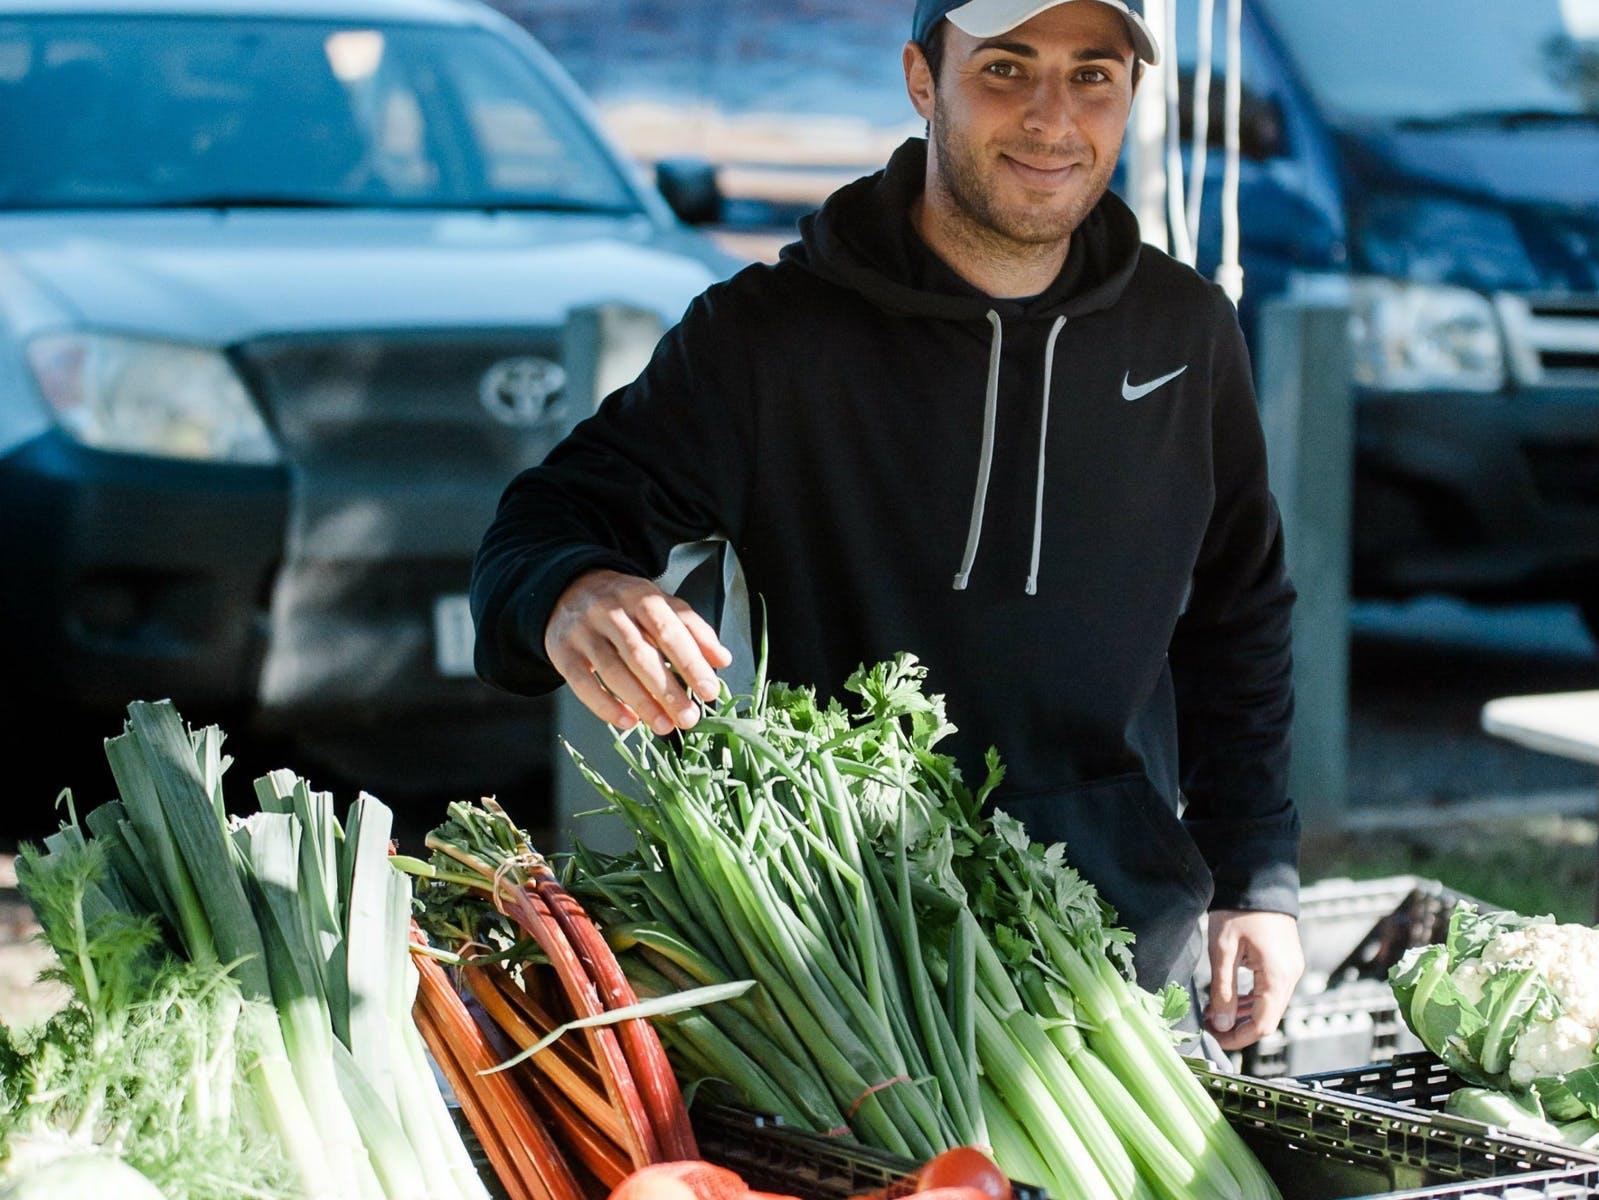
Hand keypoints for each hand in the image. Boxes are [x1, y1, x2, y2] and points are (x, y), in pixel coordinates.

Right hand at [544, 569, 731, 734]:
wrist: (568, 588)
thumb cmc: (624, 604)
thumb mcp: (660, 604)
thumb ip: (693, 629)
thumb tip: (722, 660)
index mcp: (640, 596)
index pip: (669, 630)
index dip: (691, 662)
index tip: (710, 691)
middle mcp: (610, 611)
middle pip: (640, 654)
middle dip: (667, 690)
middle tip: (689, 717)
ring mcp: (583, 632)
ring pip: (612, 671)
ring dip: (641, 702)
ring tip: (665, 726)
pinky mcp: (562, 652)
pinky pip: (582, 684)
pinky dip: (605, 706)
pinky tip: (628, 722)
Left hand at [1204, 909, 1303, 1050]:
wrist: (1258, 879)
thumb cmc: (1238, 911)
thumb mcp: (1223, 952)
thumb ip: (1223, 991)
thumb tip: (1221, 1026)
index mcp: (1278, 976)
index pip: (1263, 1024)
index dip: (1238, 1038)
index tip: (1214, 1039)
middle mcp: (1290, 975)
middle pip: (1267, 1017)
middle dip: (1237, 1027)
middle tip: (1208, 1026)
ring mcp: (1290, 968)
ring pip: (1268, 1005)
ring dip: (1242, 1013)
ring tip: (1213, 1012)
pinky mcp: (1285, 961)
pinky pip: (1269, 989)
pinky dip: (1250, 998)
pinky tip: (1227, 997)